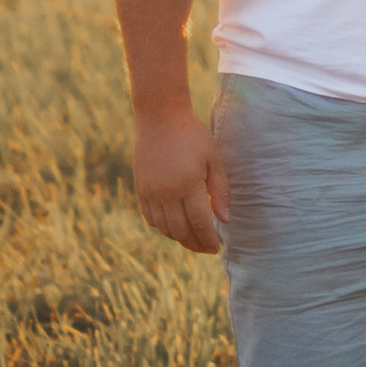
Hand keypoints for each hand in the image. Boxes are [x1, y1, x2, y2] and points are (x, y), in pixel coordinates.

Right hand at [133, 103, 227, 254]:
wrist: (160, 117)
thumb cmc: (192, 135)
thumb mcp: (213, 158)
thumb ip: (220, 191)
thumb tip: (224, 220)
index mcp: (188, 184)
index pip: (200, 223)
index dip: (208, 239)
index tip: (216, 248)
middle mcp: (166, 192)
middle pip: (180, 231)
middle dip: (195, 244)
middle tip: (206, 249)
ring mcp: (150, 192)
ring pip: (164, 227)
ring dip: (179, 238)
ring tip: (193, 239)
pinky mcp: (140, 188)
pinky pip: (150, 217)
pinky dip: (162, 227)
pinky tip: (174, 226)